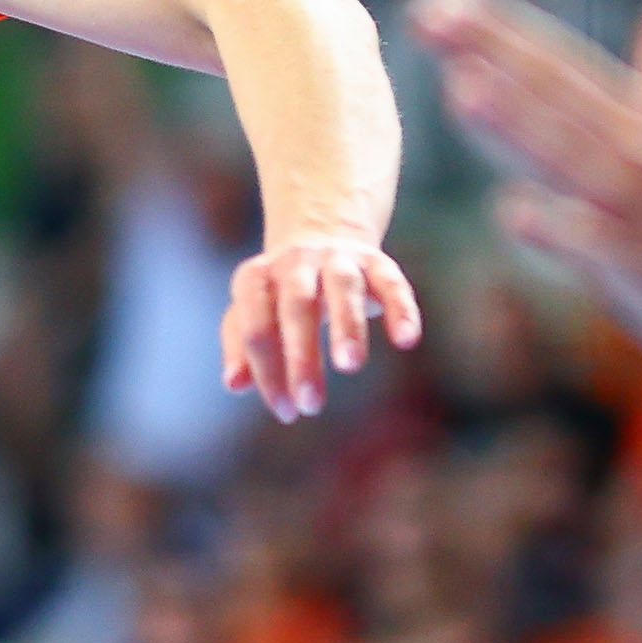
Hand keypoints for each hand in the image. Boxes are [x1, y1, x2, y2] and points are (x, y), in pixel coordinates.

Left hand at [220, 232, 421, 422]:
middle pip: (297, 305)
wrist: (322, 232)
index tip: (286, 411)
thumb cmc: (280, 292)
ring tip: (349, 365)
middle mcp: (296, 263)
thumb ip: (241, 346)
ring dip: (347, 325)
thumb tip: (234, 384)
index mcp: (257, 278)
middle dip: (302, 355)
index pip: (255, 327)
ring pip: (343, 286)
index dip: (268, 372)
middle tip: (311, 403)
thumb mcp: (253, 312)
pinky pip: (390, 282)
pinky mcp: (376, 262)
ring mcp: (338, 258)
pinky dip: (401, 308)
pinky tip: (407, 340)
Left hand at [408, 0, 641, 391]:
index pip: (559, 64)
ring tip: (460, 86)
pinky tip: (513, 210)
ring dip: (516, 125)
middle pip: (554, 95)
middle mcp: (640, 154)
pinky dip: (557, 228)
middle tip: (429, 11)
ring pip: (568, 159)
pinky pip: (593, 246)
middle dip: (490, 52)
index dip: (500, 27)